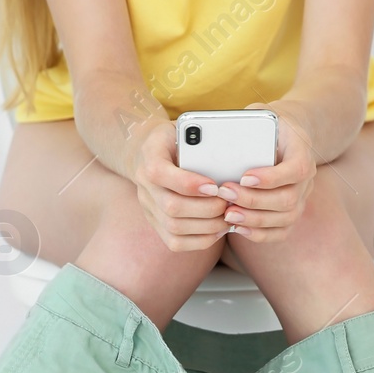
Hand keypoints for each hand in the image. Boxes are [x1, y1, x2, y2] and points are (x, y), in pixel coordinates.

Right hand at [125, 119, 228, 252]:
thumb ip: (201, 140)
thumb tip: (227, 153)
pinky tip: (218, 230)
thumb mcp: (184, 130)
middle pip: (171, 207)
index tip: (214, 186)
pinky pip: (175, 242)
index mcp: (149, 157)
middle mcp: (144, 186)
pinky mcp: (156, 224)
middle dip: (206, 209)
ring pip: (174, 228)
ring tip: (228, 217)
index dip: (188, 183)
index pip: (160, 173)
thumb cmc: (176, 140)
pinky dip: (201, 240)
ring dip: (207, 226)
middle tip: (229, 203)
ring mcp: (148, 208)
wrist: (150, 154)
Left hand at [216, 102, 317, 243]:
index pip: (297, 169)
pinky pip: (281, 232)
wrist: (287, 136)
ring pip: (285, 219)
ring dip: (253, 219)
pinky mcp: (291, 213)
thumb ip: (245, 123)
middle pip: (288, 199)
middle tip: (225, 193)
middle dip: (253, 200)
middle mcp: (307, 178)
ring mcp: (301, 198)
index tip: (244, 177)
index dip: (271, 178)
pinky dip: (259, 234)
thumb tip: (219, 135)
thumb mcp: (259, 114)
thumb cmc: (267, 125)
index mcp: (302, 149)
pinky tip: (237, 227)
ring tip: (227, 213)